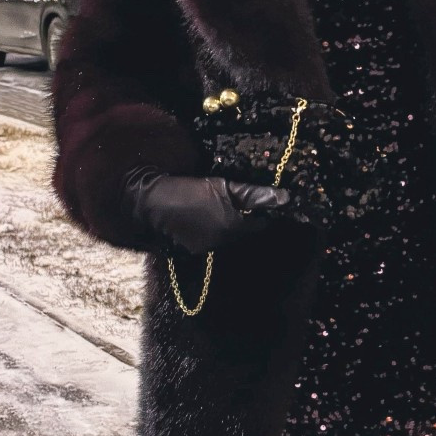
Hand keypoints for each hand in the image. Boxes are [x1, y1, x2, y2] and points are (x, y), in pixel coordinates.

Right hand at [127, 171, 294, 251]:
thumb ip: (253, 193)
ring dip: (228, 224)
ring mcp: (208, 248)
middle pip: (245, 231)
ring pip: (228, 236)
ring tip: (217, 207)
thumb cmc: (188, 189)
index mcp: (234, 226)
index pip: (261, 224)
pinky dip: (212, 230)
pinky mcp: (194, 250)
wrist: (151, 201)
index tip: (259, 200)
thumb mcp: (222, 185)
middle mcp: (224, 242)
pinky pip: (212, 239)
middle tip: (235, 200)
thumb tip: (284, 198)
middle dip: (245, 218)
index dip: (262, 212)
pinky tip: (203, 217)